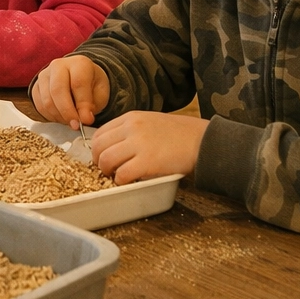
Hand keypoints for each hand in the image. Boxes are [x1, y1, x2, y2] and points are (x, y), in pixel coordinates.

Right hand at [30, 55, 108, 128]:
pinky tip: (61, 117)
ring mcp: (45, 75)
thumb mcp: (100, 93)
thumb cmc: (92, 85)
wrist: (80, 78)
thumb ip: (92, 105)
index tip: (86, 120)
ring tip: (70, 121)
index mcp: (79, 63)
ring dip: (59, 116)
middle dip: (67, 112)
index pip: (78, 83)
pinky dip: (50, 116)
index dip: (82, 104)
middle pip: (57, 90)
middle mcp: (59, 65)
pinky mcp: (36, 86)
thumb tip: (83, 119)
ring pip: (47, 100)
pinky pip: (39, 105)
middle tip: (76, 126)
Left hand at [90, 111, 204, 183]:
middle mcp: (131, 128)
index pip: (99, 133)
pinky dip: (121, 181)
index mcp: (131, 117)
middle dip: (98, 162)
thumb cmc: (179, 134)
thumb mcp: (150, 121)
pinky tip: (128, 181)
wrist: (202, 140)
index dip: (97, 149)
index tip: (102, 158)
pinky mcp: (148, 161)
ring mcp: (139, 144)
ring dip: (107, 172)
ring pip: (106, 160)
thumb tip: (113, 146)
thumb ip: (131, 130)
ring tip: (116, 176)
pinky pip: (122, 174)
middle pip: (98, 147)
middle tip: (107, 170)